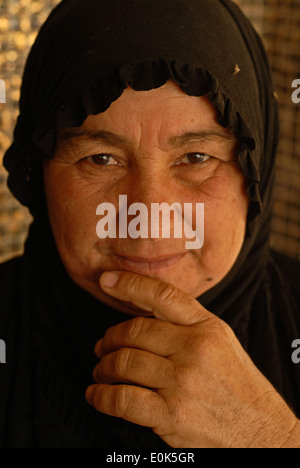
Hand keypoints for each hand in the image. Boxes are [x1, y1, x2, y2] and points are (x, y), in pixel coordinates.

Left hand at [85, 271, 299, 447]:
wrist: (261, 431)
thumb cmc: (236, 384)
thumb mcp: (220, 341)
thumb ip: (187, 323)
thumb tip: (142, 313)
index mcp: (207, 327)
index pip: (162, 295)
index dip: (130, 284)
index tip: (107, 280)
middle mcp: (194, 349)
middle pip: (134, 331)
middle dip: (109, 339)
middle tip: (102, 346)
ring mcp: (182, 382)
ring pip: (123, 362)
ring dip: (103, 367)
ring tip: (102, 371)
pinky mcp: (171, 414)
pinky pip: (122, 399)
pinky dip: (101, 396)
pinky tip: (96, 395)